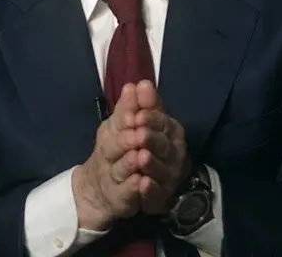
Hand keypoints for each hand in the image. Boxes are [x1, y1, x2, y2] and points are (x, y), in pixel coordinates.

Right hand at [73, 83, 143, 229]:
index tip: (137, 112)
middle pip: (114, 145)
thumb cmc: (117, 152)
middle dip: (126, 139)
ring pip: (120, 170)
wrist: (98, 190)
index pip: (117, 121)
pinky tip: (142, 183)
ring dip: (130, 163)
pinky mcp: (119, 198)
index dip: (126, 116)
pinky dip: (133, 188)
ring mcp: (112, 177)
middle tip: (139, 134)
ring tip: (140, 156)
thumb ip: (133, 108)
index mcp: (110, 132)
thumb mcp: (123, 127)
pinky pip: (126, 193)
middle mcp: (107, 153)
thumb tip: (138, 83)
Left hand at [131, 80, 189, 214]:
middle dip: (152, 140)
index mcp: (168, 132)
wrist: (108, 181)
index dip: (152, 119)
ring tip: (141, 157)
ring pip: (162, 169)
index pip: (164, 123)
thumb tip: (140, 84)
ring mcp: (167, 177)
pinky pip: (156, 194)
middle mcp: (173, 153)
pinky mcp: (158, 198)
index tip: (138, 116)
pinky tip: (142, 183)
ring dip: (152, 164)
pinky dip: (150, 190)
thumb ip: (135, 106)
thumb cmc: (125, 144)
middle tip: (139, 135)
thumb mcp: (125, 123)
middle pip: (164, 145)